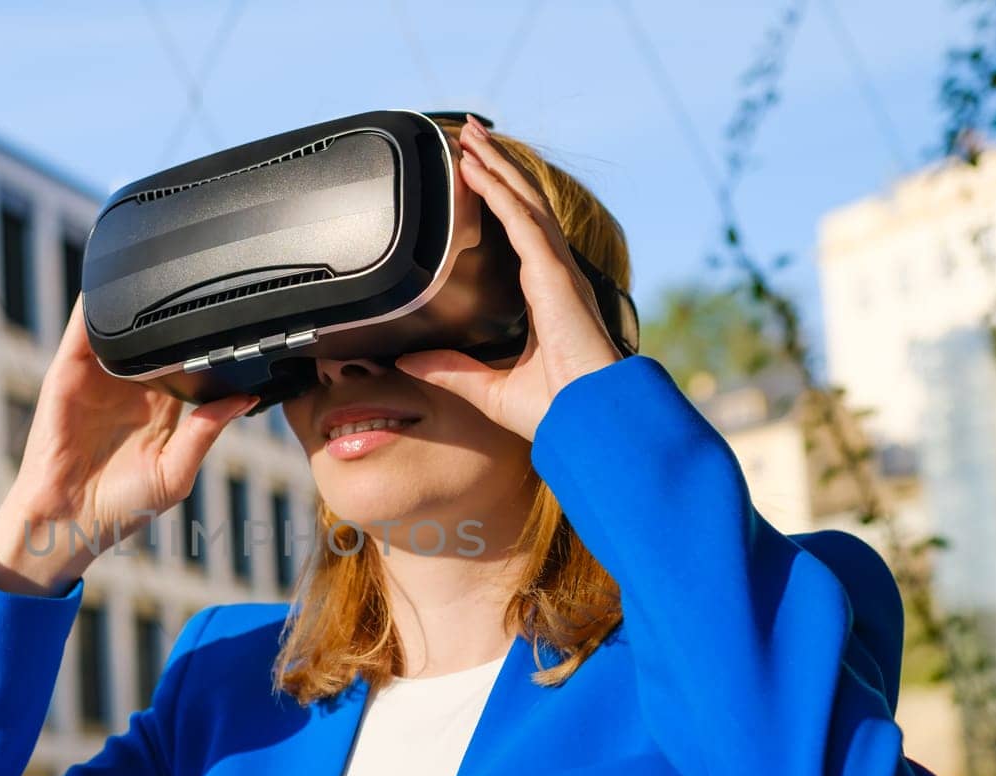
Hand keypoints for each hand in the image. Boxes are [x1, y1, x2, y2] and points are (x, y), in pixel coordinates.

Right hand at [0, 292, 256, 595]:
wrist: (67, 521)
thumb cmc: (122, 507)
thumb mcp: (176, 473)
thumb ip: (206, 432)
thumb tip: (245, 400)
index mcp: (163, 407)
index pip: (191, 362)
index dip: (209, 341)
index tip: (236, 319)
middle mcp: (132, 387)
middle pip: (158, 337)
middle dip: (176, 313)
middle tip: (203, 283)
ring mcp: (99, 378)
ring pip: (122, 328)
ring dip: (136, 302)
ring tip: (159, 269)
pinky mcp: (68, 375)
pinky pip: (81, 332)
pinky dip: (94, 308)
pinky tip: (110, 286)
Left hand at [394, 114, 626, 442]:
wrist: (586, 422)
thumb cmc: (555, 411)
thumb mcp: (487, 389)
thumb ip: (448, 370)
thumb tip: (408, 360)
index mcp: (545, 296)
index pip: (519, 232)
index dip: (498, 198)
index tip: (474, 173)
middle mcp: (554, 276)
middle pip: (522, 204)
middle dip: (497, 166)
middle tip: (471, 134)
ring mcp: (557, 271)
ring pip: (523, 201)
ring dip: (495, 165)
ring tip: (471, 135)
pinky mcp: (553, 274)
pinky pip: (522, 221)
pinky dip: (499, 190)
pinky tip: (478, 168)